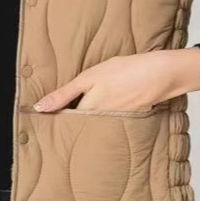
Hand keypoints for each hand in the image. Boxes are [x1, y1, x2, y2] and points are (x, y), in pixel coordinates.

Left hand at [32, 48, 199, 112]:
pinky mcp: (127, 123)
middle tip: (59, 123)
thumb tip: (39, 107)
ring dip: (85, 126)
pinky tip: (105, 113)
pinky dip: (103, 122)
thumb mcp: (89, 77)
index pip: (64, 123)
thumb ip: (64, 94)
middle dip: (69, 128)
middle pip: (78, 129)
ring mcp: (114, 125)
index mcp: (88, 112)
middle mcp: (99, 123)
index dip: (54, 121)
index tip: (44, 123)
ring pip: (93, 128)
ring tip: (80, 119)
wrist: (159, 74)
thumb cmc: (124, 71)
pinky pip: (108, 126)